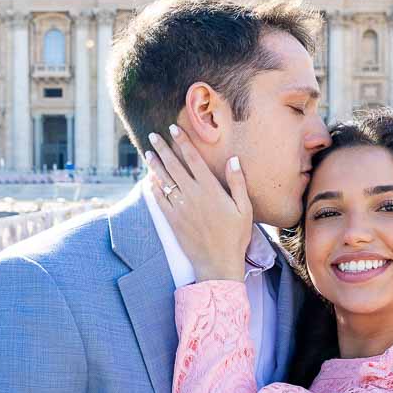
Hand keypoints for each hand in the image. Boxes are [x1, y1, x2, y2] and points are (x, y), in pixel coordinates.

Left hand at [144, 125, 251, 282]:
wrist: (218, 263)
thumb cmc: (235, 236)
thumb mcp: (244, 209)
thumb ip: (237, 183)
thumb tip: (233, 159)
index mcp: (210, 189)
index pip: (193, 159)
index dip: (182, 142)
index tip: (173, 129)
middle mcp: (193, 195)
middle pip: (174, 166)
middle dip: (162, 148)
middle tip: (153, 136)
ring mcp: (180, 208)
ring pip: (164, 181)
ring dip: (155, 165)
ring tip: (148, 153)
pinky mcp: (172, 220)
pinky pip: (159, 200)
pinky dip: (153, 188)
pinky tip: (149, 180)